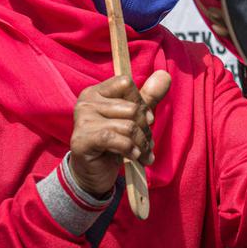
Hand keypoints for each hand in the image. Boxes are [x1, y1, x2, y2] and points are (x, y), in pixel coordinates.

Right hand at [69, 70, 170, 196]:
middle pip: (131, 108)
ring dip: (142, 143)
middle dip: (145, 129)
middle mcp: (86, 102)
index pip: (126, 83)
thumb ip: (148, 97)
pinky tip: (134, 157)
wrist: (94, 173)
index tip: (147, 120)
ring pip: (128, 126)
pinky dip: (131, 150)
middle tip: (147, 143)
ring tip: (143, 153)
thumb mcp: (133, 118)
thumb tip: (164, 74)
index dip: (141, 102)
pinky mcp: (81, 140)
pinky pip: (116, 140)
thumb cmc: (113, 143)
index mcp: (96, 92)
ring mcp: (82, 121)